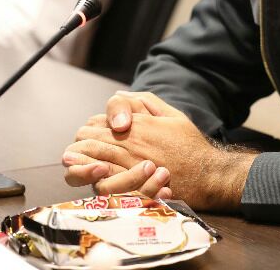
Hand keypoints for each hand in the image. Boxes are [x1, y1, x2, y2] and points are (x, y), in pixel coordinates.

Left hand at [64, 91, 255, 210]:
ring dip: (79, 158)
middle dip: (80, 142)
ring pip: (91, 158)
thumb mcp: (172, 115)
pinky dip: (90, 178)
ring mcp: (129, 164)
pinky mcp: (132, 186)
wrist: (206, 175)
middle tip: (77, 149)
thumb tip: (120, 93)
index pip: (98, 121)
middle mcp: (130, 142)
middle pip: (88, 138)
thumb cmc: (190, 145)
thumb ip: (145, 102)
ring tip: (72, 160)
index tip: (90, 134)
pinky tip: (87, 176)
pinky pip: (102, 181)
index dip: (90, 128)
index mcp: (137, 124)